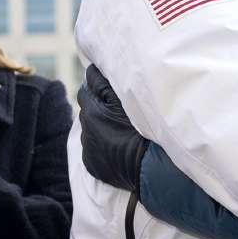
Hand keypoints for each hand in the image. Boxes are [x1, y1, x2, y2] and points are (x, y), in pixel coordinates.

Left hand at [78, 65, 148, 193]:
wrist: (152, 168)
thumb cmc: (144, 129)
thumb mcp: (126, 100)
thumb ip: (105, 83)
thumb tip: (91, 70)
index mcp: (91, 112)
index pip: (86, 89)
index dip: (96, 85)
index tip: (107, 84)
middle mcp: (86, 131)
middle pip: (87, 109)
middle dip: (97, 105)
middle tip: (116, 107)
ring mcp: (89, 149)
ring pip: (89, 129)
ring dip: (98, 125)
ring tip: (118, 127)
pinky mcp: (93, 166)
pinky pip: (93, 149)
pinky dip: (101, 144)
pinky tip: (117, 144)